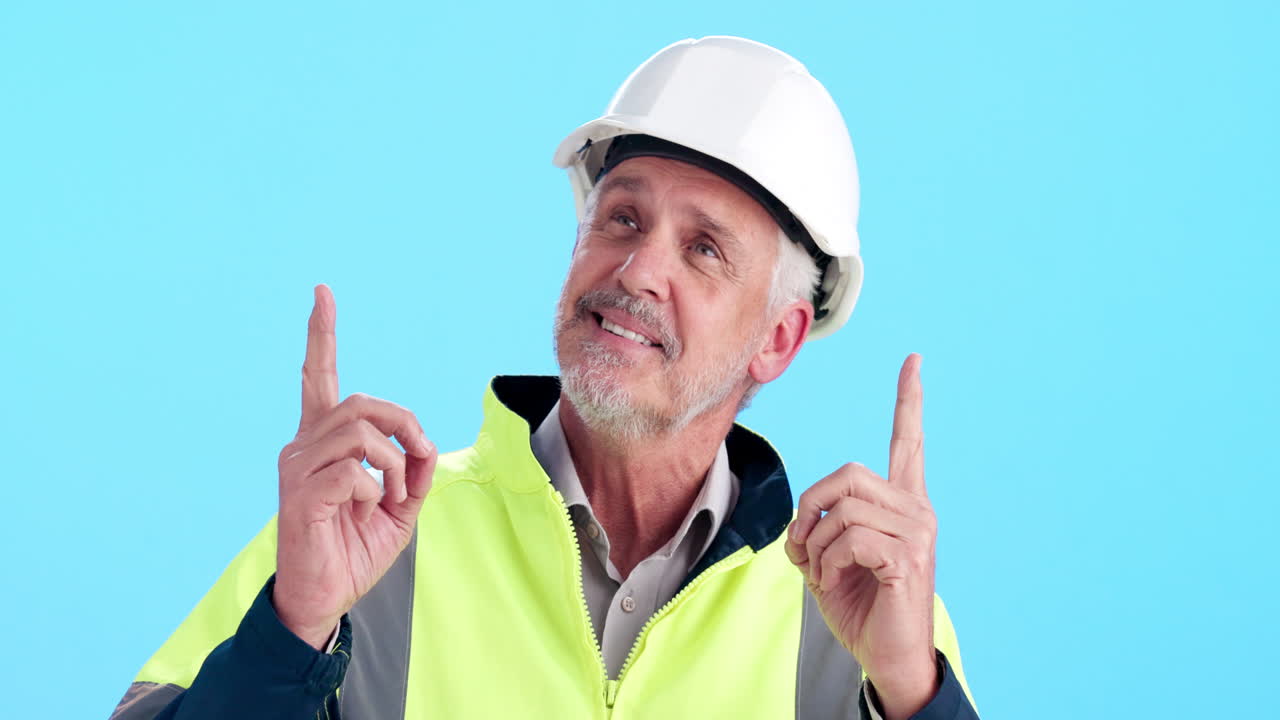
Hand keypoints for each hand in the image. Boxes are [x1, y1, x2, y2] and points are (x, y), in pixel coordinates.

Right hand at [273, 284, 437, 648]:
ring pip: (360, 432)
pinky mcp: (300, 494)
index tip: (323, 292)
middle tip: (420, 457)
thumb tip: (425, 446)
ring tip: (391, 496)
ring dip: (394, 463)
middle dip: (404, 424)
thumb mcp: (400, 508)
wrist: (322, 599)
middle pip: (361, 402)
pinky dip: (377, 488)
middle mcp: (303, 446)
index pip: (319, 378)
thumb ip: (414, 471)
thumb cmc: (353, 550)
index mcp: (323, 443)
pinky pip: (353, 471)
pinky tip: (367, 510)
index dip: (322, 334)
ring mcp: (297, 468)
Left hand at [785, 354, 937, 719]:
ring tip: (825, 574)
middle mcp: (916, 509)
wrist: (888, 656)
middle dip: (810, 505)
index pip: (908, 442)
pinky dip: (826, 562)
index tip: (914, 361)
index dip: (909, 400)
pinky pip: (848, 538)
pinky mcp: (909, 556)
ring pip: (842, 510)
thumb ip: (818, 527)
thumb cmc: (862, 607)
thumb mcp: (828, 560)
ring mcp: (917, 531)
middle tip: (803, 544)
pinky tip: (835, 582)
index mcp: (902, 503)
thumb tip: (804, 519)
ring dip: (815, 546)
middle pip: (848, 474)